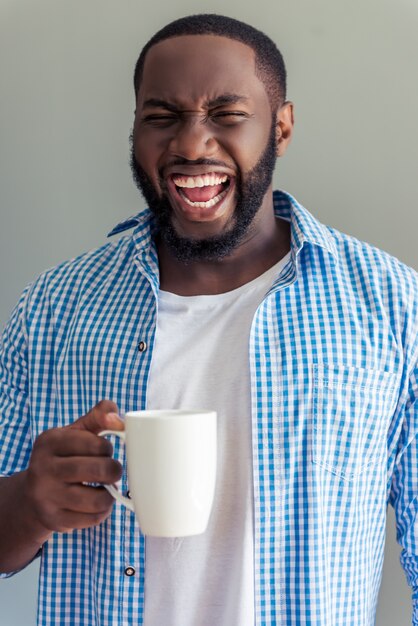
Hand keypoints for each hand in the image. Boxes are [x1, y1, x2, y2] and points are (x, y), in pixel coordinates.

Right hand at [24, 400, 123, 536]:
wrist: (33, 494)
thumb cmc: (65, 457)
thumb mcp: (76, 432)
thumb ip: (99, 416)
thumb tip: (118, 419)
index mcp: (49, 441)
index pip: (95, 443)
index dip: (107, 448)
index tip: (104, 451)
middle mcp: (43, 469)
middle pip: (97, 470)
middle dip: (113, 470)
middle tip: (112, 470)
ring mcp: (46, 497)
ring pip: (97, 500)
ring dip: (110, 494)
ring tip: (105, 487)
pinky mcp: (54, 520)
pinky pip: (92, 519)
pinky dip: (102, 511)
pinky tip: (96, 502)